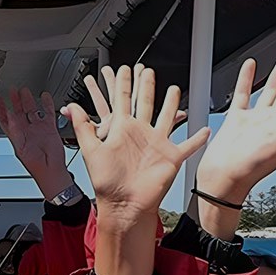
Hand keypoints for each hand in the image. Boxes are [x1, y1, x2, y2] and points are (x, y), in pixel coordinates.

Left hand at [0, 87, 71, 199]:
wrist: (51, 170)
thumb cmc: (36, 165)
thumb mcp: (21, 148)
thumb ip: (15, 131)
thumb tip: (10, 116)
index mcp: (17, 135)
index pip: (6, 119)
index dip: (1, 109)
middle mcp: (27, 131)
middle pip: (19, 112)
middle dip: (15, 101)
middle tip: (12, 90)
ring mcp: (38, 129)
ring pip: (32, 110)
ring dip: (28, 100)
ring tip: (25, 90)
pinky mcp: (50, 128)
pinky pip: (48, 113)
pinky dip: (47, 104)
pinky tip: (44, 96)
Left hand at [67, 64, 209, 274]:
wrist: (125, 206)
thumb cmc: (107, 184)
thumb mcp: (91, 151)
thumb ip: (83, 128)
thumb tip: (70, 106)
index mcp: (121, 131)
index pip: (121, 101)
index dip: (122, 84)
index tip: (123, 69)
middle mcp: (140, 134)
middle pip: (144, 102)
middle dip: (145, 86)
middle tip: (146, 70)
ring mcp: (157, 144)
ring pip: (167, 117)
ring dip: (171, 104)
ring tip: (174, 89)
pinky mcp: (171, 157)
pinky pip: (188, 145)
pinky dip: (198, 138)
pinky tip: (205, 129)